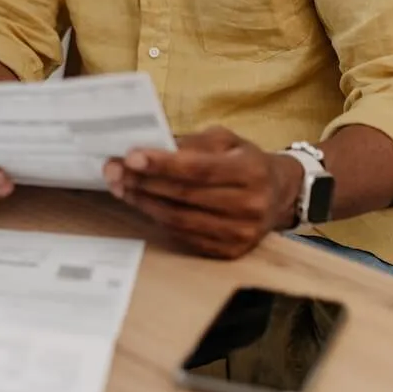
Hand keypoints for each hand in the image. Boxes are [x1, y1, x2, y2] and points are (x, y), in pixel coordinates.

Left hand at [102, 126, 302, 258]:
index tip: (130, 157)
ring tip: (120, 186)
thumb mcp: (225, 140)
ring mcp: (241, 234)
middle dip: (143, 182)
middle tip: (113, 170)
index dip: (162, 164)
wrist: (279, 194)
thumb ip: (190, 143)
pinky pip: (184, 235)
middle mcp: (251, 206)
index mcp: (252, 172)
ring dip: (143, 201)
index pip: (199, 169)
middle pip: (185, 195)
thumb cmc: (245, 161)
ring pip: (179, 219)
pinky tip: (142, 203)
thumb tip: (147, 147)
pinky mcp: (230, 251)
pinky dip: (158, 218)